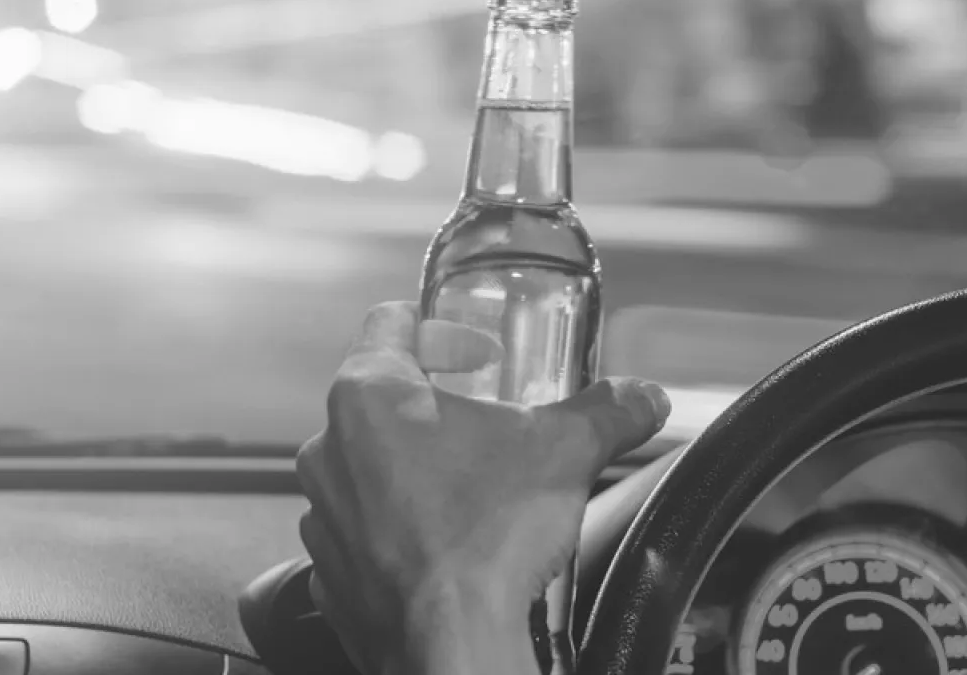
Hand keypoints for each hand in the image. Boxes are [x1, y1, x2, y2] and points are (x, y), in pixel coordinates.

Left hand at [296, 301, 670, 674]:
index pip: (389, 323)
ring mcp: (323, 516)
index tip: (478, 357)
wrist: (455, 646)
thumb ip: (608, 411)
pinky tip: (448, 547)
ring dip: (415, 472)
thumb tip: (643, 397)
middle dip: (438, 410)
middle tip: (490, 429)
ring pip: (368, 470)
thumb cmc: (490, 536)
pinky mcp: (330, 574)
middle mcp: (329, 449)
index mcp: (369, 396)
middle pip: (381, 402)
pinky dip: (400, 532)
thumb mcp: (566, 451)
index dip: (441, 330)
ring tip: (474, 494)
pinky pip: (364, 535)